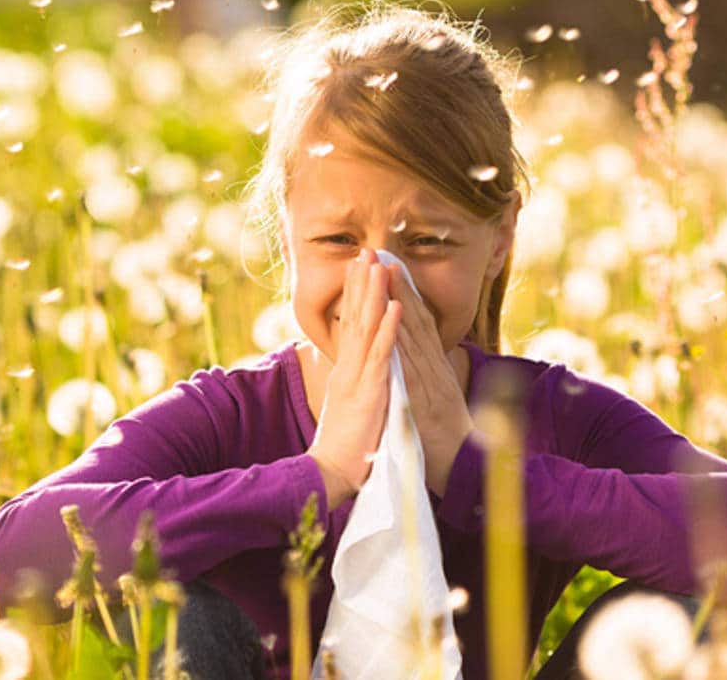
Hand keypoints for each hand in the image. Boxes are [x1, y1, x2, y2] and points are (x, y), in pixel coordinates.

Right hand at [306, 249, 401, 509]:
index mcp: (345, 372)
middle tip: (365, 251)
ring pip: (366, 328)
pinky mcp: (369, 392)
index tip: (359, 268)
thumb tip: (355, 371)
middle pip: (354, 318)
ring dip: (373, 295)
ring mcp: (357, 379)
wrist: (331, 474)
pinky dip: (388, 329)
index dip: (355, 295)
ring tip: (378, 265)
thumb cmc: (344, 448)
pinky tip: (395, 306)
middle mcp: (348, 369)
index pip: (350, 325)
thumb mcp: (349, 408)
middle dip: (361, 283)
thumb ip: (353, 385)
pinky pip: (381, 356)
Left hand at [384, 262, 474, 496]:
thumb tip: (418, 360)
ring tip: (385, 272)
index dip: (403, 294)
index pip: (417, 324)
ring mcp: (431, 382)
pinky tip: (393, 321)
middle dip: (399, 286)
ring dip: (400, 302)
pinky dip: (403, 343)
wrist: (463, 471)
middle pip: (415, 320)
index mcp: (434, 369)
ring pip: (413, 336)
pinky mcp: (425, 400)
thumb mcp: (434, 401)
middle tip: (382, 254)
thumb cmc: (444, 440)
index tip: (388, 266)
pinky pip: (411, 368)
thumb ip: (427, 378)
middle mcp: (434, 369)